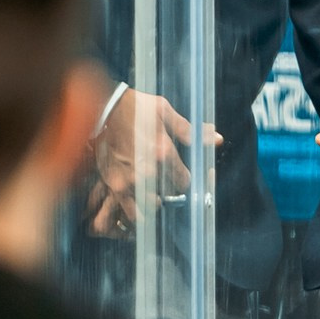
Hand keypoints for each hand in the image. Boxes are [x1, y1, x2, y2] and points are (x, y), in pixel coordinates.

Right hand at [88, 91, 220, 236]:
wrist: (102, 109)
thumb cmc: (135, 108)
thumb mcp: (165, 112)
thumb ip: (192, 131)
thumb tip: (217, 139)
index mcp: (163, 152)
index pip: (184, 182)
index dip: (183, 179)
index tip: (179, 174)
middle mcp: (148, 171)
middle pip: (168, 196)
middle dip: (168, 191)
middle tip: (163, 181)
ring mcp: (129, 181)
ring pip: (149, 208)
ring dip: (152, 203)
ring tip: (150, 192)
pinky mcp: (114, 185)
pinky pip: (129, 210)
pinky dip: (135, 208)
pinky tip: (136, 199)